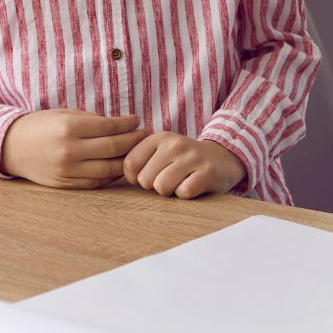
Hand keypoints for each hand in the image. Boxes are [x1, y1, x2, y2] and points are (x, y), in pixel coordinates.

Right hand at [0, 109, 147, 189]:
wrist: (12, 147)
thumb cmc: (41, 125)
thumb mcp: (65, 114)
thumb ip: (92, 121)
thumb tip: (122, 125)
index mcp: (70, 128)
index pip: (109, 127)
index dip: (128, 124)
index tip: (138, 120)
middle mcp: (70, 150)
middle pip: (113, 149)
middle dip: (134, 141)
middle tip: (146, 135)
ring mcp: (68, 170)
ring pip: (108, 170)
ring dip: (127, 161)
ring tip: (138, 153)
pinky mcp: (66, 184)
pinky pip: (96, 182)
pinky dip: (111, 176)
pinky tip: (120, 167)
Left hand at [123, 132, 245, 198]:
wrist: (222, 159)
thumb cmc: (182, 161)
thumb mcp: (161, 152)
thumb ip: (138, 160)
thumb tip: (111, 173)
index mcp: (158, 137)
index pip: (129, 165)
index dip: (135, 178)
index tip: (149, 175)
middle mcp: (174, 143)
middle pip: (145, 180)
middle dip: (155, 186)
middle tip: (170, 178)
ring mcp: (192, 156)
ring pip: (162, 187)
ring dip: (171, 191)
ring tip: (180, 181)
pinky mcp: (207, 171)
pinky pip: (183, 193)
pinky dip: (186, 195)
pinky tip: (193, 184)